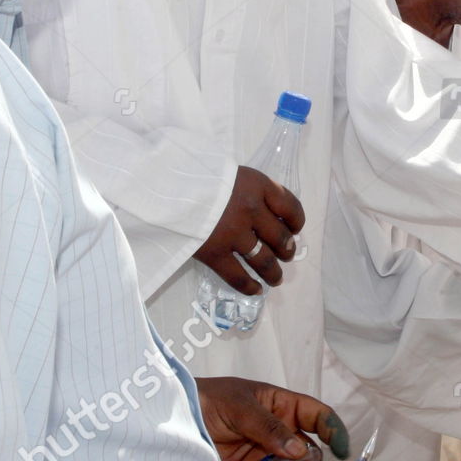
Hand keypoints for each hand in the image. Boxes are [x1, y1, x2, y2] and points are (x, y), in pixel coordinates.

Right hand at [195, 166, 304, 294]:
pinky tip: (256, 290)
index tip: (295, 228)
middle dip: (286, 249)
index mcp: (257, 185)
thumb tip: (265, 213)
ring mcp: (233, 233)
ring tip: (276, 278)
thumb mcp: (228, 171)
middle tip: (286, 255)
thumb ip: (248, 189)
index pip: (290, 206)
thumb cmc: (195, 174)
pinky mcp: (214, 253)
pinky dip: (249, 286)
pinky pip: (238, 276)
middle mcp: (251, 210)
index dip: (297, 221)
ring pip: (264, 260)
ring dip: (273, 272)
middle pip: (280, 236)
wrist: (163, 182)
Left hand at [197, 376, 350, 460]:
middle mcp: (277, 434)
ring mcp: (262, 458)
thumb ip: (268, 427)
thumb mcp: (238, 406)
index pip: (317, 417)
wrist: (169, 423)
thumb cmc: (205, 401)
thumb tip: (299, 450)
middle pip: (307, 456)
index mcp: (281, 407)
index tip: (341, 450)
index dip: (333, 430)